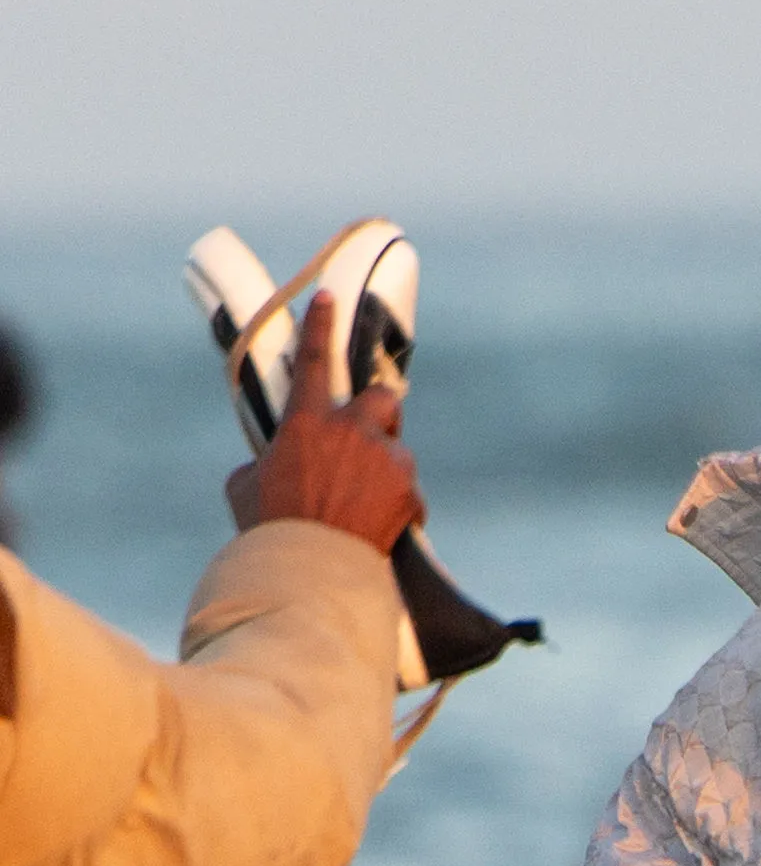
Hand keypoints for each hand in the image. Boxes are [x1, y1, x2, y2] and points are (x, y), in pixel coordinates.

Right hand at [228, 318, 418, 550]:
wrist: (309, 568)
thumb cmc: (269, 527)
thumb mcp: (246, 487)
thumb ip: (266, 462)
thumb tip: (276, 464)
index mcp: (306, 422)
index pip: (315, 361)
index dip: (321, 325)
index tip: (330, 297)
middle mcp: (351, 431)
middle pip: (382, 398)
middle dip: (379, 413)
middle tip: (365, 437)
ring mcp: (385, 458)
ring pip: (396, 449)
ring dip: (383, 468)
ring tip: (359, 504)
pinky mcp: (409, 488)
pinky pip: (408, 491)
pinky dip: (397, 506)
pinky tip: (376, 528)